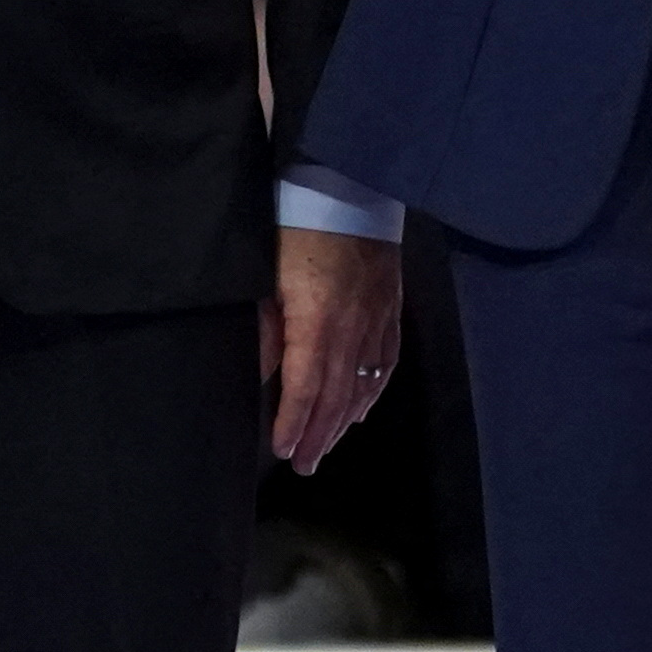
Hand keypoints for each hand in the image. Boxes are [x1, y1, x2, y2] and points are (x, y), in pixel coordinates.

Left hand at [262, 226, 403, 471]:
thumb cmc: (300, 227)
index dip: (294, 422)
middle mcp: (353, 327)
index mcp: (318, 320)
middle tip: (304, 466)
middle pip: (337, 394)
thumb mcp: (269, 276)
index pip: (306, 386)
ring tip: (326, 448)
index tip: (282, 449)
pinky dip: (373, 391)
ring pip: (363, 383)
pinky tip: (361, 410)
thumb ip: (266, 329)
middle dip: (319, 435)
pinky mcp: (391, 307)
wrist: (351, 184)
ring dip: (344, 421)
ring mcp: (377, 318)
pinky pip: (386, 360)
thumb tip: (261, 375)